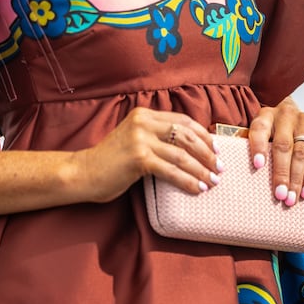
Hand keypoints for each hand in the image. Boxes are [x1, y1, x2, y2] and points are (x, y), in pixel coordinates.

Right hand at [79, 108, 221, 203]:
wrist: (84, 173)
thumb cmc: (110, 161)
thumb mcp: (134, 139)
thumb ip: (156, 137)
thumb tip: (189, 148)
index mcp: (144, 115)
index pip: (183, 121)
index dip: (203, 135)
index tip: (216, 149)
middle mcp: (143, 122)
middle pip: (186, 136)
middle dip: (207, 153)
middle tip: (219, 167)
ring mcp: (141, 139)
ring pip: (182, 154)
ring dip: (201, 169)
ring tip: (213, 181)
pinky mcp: (139, 158)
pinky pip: (171, 171)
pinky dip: (188, 181)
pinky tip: (198, 189)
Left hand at [248, 97, 303, 206]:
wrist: (298, 119)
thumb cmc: (273, 134)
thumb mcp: (259, 136)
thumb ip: (246, 148)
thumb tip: (225, 168)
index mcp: (265, 115)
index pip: (260, 128)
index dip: (258, 146)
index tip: (257, 165)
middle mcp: (286, 114)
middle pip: (283, 145)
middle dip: (281, 173)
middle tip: (279, 195)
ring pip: (302, 153)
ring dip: (297, 179)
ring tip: (292, 198)